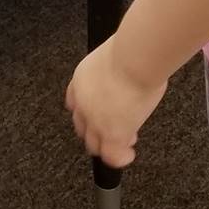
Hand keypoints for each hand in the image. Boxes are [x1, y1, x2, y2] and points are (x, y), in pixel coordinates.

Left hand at [65, 37, 167, 168]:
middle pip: (82, 126)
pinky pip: (112, 155)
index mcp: (81, 80)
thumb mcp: (115, 56)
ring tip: (123, 144)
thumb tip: (130, 70)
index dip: (86, 112)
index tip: (98, 114)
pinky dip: (120, 158)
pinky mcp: (112, 134)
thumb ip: (116, 69)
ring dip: (107, 145)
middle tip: (114, 129)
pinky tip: (128, 156)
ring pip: (94, 144)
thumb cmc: (130, 50)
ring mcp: (95, 121)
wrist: (133, 59)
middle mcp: (83, 103)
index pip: (75, 103)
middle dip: (97, 130)